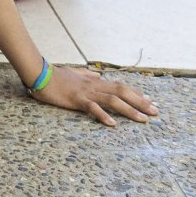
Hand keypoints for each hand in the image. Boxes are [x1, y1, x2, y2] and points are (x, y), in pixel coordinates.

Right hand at [31, 62, 157, 125]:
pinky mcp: (76, 99)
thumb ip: (87, 74)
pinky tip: (112, 123)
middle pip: (122, 92)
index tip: (150, 101)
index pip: (120, 86)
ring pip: (112, 100)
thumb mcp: (74, 72)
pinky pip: (92, 107)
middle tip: (156, 112)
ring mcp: (86, 92)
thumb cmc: (55, 75)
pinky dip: (103, 115)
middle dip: (141, 102)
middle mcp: (94, 86)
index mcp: (94, 81)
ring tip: (143, 119)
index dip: (136, 94)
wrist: (39, 74)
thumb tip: (97, 74)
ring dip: (129, 110)